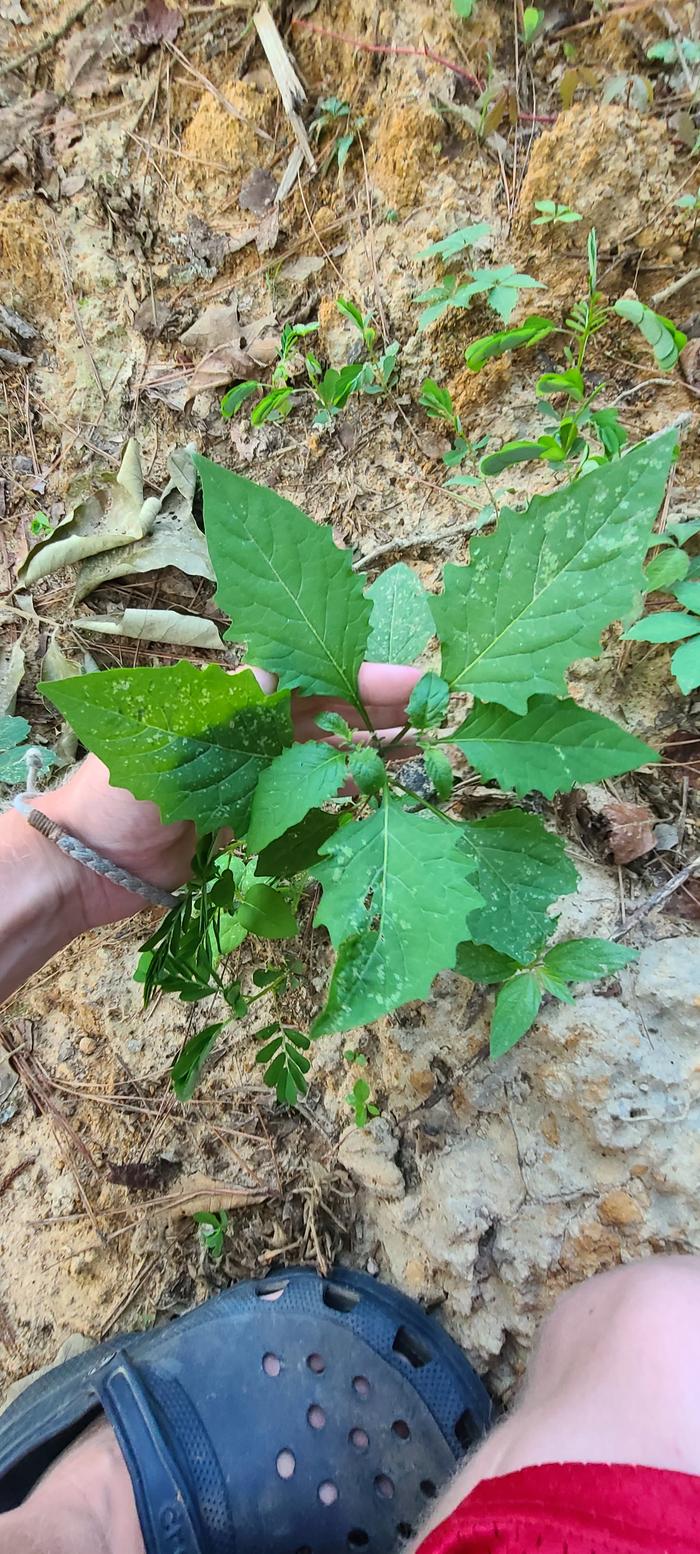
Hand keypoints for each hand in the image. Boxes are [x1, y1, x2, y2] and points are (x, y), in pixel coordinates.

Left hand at [43, 662, 421, 930]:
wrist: (89, 863)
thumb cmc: (122, 790)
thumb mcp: (175, 737)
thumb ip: (231, 705)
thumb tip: (277, 665)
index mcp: (235, 702)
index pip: (314, 678)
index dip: (366, 680)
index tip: (418, 685)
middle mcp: (251, 733)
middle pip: (332, 715)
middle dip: (383, 714)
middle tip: (440, 717)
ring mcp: (255, 777)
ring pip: (328, 758)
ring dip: (373, 755)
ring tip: (425, 755)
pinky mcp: (255, 822)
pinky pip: (310, 805)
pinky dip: (345, 798)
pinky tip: (381, 799)